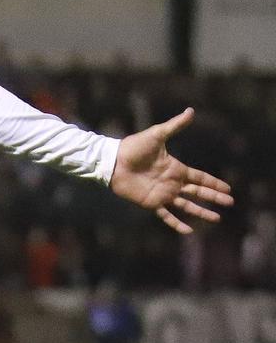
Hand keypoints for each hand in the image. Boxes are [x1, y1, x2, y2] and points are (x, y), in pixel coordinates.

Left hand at [110, 108, 232, 233]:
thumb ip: (174, 126)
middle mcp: (171, 182)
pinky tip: (189, 231)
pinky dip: (177, 224)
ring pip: (187, 205)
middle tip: (230, 203)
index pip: (200, 177)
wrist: (113, 161)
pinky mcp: (151, 202)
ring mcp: (162, 194)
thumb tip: (190, 111)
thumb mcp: (157, 134)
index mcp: (175, 168)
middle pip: (198, 192)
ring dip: (202, 212)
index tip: (228, 188)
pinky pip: (167, 216)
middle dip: (214, 197)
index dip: (214, 183)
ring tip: (216, 219)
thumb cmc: (133, 147)